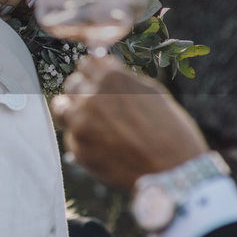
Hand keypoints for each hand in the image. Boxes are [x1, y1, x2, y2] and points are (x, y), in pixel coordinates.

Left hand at [51, 55, 208, 189]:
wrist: (175, 173)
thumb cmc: (172, 132)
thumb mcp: (153, 94)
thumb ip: (124, 81)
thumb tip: (104, 70)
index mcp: (112, 78)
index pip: (88, 64)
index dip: (94, 73)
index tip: (96, 80)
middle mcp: (91, 96)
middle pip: (73, 83)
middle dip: (83, 91)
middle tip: (97, 104)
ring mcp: (81, 123)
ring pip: (61, 107)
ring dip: (72, 111)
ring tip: (89, 121)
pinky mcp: (77, 147)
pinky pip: (71, 135)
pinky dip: (81, 138)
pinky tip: (102, 146)